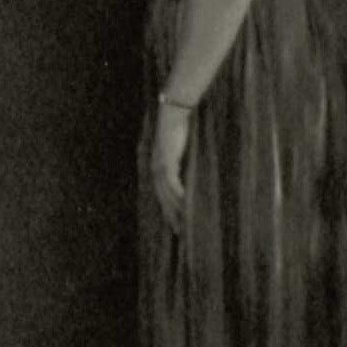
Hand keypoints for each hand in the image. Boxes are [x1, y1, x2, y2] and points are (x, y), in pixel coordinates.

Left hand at [147, 99, 194, 223]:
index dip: (169, 211)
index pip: (162, 196)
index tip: (177, 225)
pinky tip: (186, 205)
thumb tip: (191, 174)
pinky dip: (179, 195)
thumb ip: (181, 162)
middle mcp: (155, 170)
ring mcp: (160, 167)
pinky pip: (173, 183)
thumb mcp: (179, 150)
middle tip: (181, 233)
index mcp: (157, 169)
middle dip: (171, 217)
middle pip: (163, 200)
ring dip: (176, 210)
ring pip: (167, 195)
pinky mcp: (167, 162)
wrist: (173, 114)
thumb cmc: (177, 129)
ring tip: (185, 223)